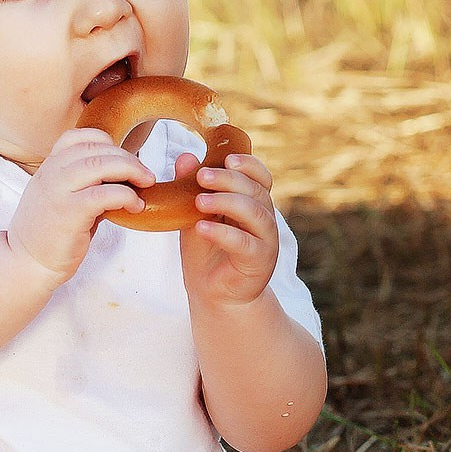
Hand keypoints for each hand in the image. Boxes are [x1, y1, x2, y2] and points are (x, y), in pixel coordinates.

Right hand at [6, 128, 154, 280]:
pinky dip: (126, 196)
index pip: (76, 137)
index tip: (121, 157)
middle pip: (95, 149)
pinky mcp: (70, 213)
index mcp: (48, 167)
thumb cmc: (48, 234)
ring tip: (146, 183)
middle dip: (127, 158)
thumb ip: (83, 182)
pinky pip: (105, 194)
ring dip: (131, 170)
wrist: (25, 263)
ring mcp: (58, 192)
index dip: (104, 141)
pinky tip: (136, 206)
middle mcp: (51, 173)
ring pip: (101, 165)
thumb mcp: (60, 197)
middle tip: (145, 174)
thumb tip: (121, 176)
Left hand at [178, 150, 278, 306]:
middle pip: (256, 190)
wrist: (213, 294)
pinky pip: (245, 243)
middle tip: (202, 176)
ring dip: (227, 202)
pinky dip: (223, 233)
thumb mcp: (193, 216)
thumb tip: (185, 157)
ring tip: (199, 201)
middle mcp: (264, 219)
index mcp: (252, 203)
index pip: (260, 177)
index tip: (226, 158)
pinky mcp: (259, 262)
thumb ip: (190, 189)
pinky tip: (202, 228)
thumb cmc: (206, 252)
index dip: (248, 164)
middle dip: (229, 180)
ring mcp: (266, 241)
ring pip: (255, 213)